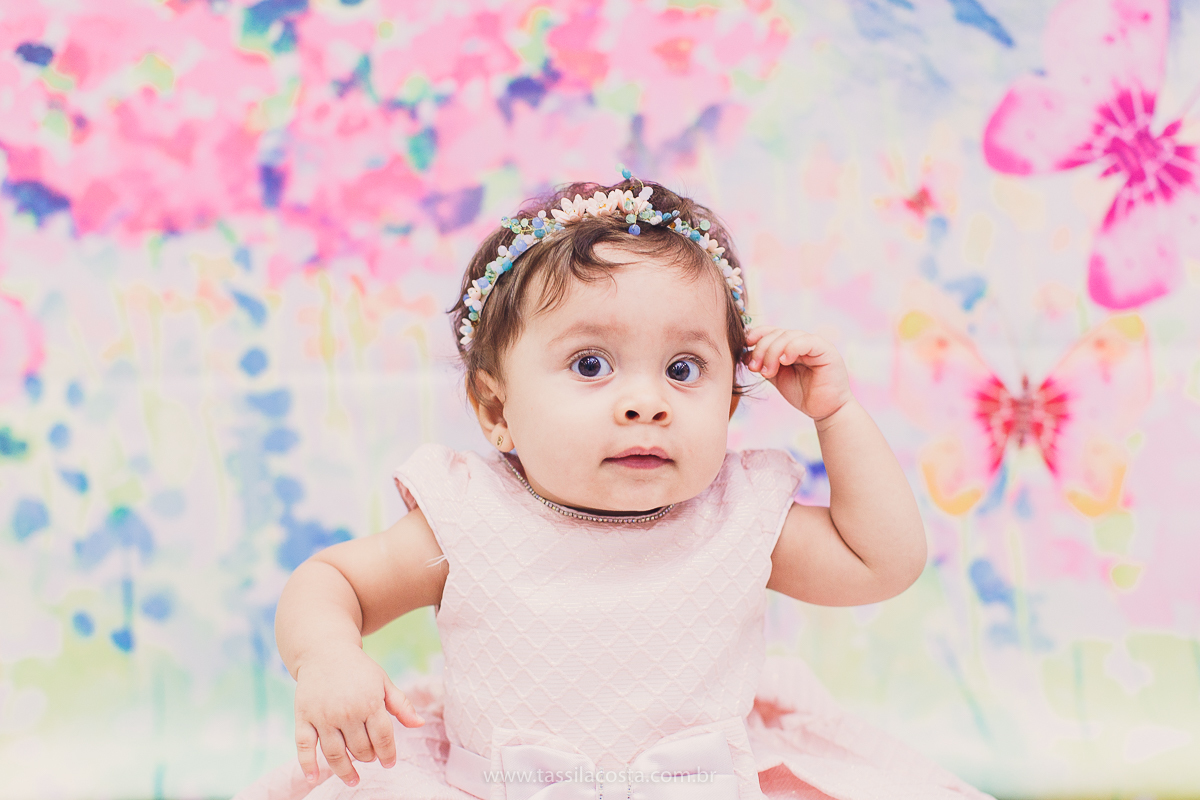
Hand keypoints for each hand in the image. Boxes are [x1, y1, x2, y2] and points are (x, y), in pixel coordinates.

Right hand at [293, 648, 424, 786]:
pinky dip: (308, 765)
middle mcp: (346, 711)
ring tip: (353, 779)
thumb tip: (419, 724)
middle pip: (360, 748)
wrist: (324, 651)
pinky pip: (304, 747)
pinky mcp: (303, 717)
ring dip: (345, 771)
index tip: (389, 762)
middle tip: (370, 759)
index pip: (383, 738)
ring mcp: (323, 716)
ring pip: (335, 754)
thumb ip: (401, 705)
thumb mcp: (383, 682)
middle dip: (368, 758)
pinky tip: (314, 778)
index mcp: (369, 702)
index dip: (388, 754)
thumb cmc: (359, 669)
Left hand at [744, 327, 851, 421]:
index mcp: (790, 345)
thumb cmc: (802, 394)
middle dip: (761, 349)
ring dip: (773, 353)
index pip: (771, 331)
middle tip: (755, 368)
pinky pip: (806, 341)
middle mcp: (802, 341)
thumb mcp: (776, 377)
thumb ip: (763, 364)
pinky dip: (792, 349)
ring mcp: (814, 343)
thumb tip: (743, 353)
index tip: (745, 346)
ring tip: (768, 372)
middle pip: (776, 333)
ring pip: (788, 336)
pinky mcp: (826, 350)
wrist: (823, 410)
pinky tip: (785, 361)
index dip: (756, 335)